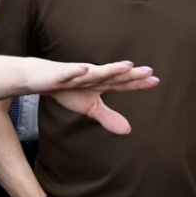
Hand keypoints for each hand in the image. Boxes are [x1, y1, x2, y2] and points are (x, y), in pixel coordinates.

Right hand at [31, 61, 158, 133]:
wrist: (40, 79)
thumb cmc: (68, 90)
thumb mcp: (90, 107)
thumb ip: (108, 117)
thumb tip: (128, 130)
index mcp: (101, 83)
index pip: (122, 83)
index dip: (138, 82)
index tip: (156, 80)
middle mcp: (93, 76)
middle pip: (114, 75)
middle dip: (130, 74)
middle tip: (149, 71)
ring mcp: (78, 74)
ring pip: (96, 72)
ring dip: (111, 69)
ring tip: (127, 65)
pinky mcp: (60, 74)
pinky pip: (69, 73)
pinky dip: (76, 71)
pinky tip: (85, 69)